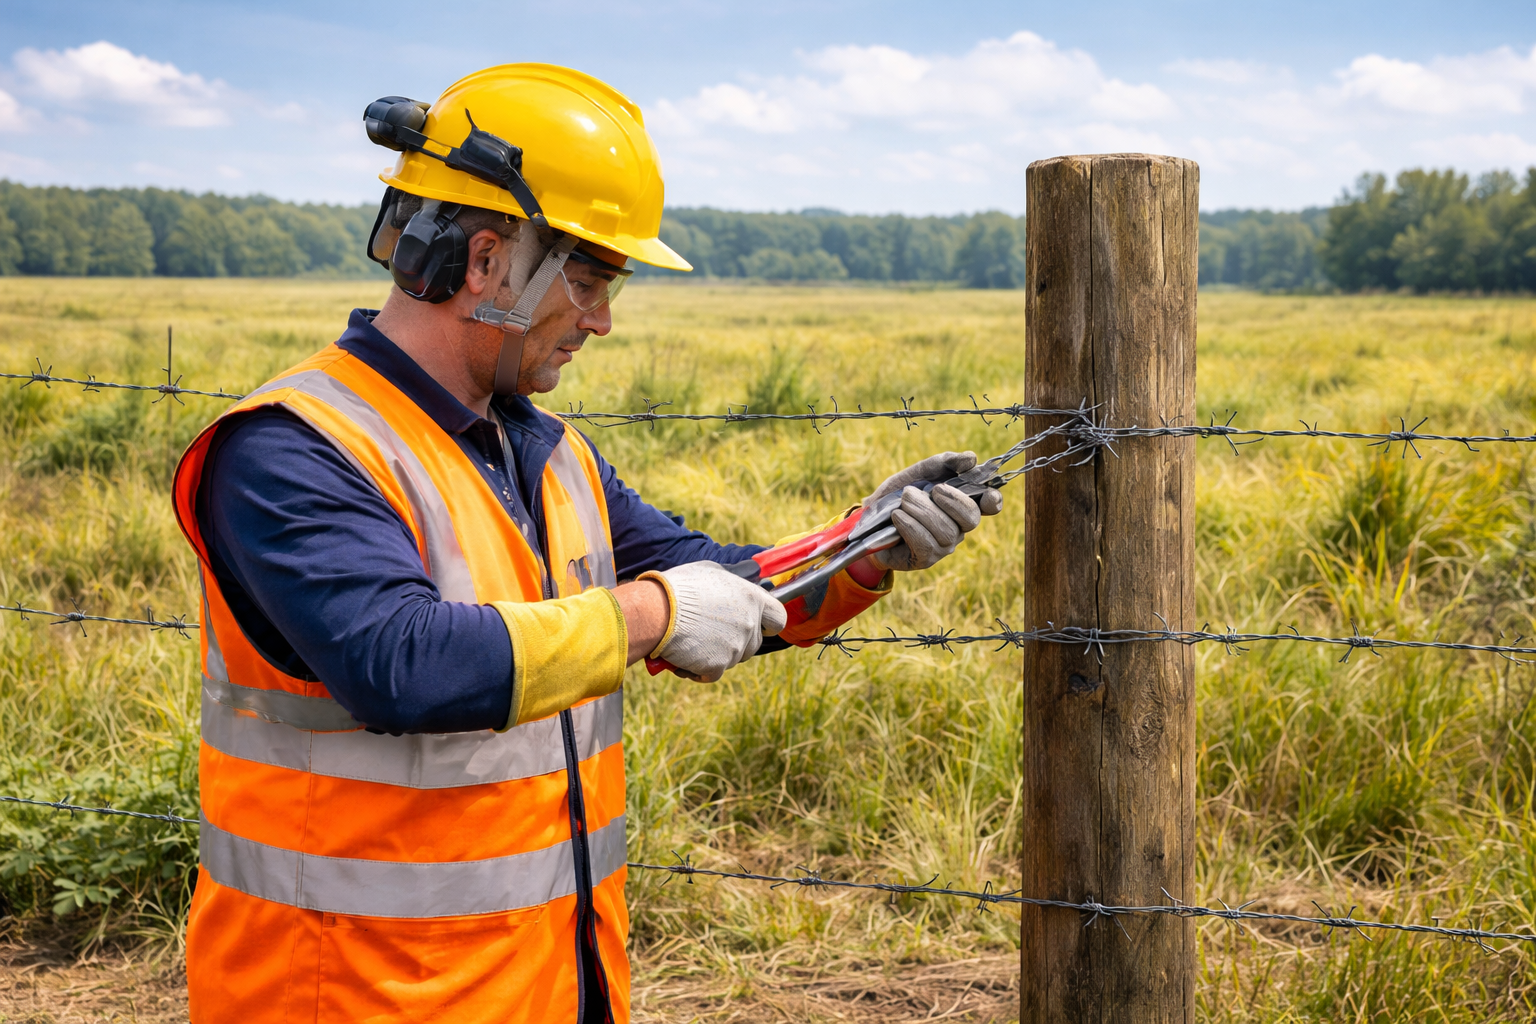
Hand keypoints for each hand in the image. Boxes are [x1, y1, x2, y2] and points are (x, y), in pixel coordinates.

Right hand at [642, 562, 787, 681]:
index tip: (760, 627)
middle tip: (710, 633)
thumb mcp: (710, 571)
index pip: (778, 618)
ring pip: (733, 658)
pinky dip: (699, 669)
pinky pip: (713, 673)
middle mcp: (749, 624)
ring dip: (716, 654)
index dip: (768, 624)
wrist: (656, 612)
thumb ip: (730, 581)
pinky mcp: (718, 666)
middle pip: (753, 643)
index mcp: (752, 598)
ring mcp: (735, 647)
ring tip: (692, 640)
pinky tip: (684, 657)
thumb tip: (733, 584)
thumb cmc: (680, 588)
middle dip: (736, 641)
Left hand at [863, 451, 1002, 572]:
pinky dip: (910, 525)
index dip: (993, 501)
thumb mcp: (922, 471)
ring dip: (922, 510)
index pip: (990, 506)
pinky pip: (926, 544)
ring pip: (945, 531)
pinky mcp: (925, 559)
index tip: (986, 494)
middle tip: (933, 489)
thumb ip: (946, 463)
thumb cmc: (902, 493)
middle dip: (952, 501)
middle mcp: (958, 528)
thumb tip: (971, 459)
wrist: (871, 515)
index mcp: (962, 505)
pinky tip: (897, 516)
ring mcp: (944, 546)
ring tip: (904, 500)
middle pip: (970, 518)